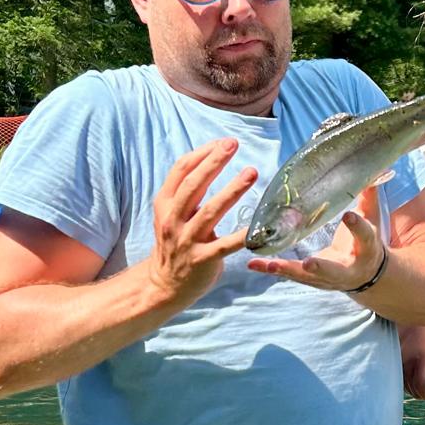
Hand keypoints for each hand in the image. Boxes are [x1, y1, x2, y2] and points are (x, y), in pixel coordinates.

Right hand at [145, 140, 256, 307]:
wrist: (164, 283)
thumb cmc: (174, 242)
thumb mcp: (171, 213)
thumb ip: (187, 192)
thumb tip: (212, 161)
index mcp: (165, 204)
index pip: (181, 171)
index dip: (201, 154)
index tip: (222, 142)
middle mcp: (173, 219)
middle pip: (193, 185)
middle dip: (213, 162)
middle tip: (233, 145)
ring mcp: (187, 240)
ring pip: (210, 211)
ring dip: (232, 190)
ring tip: (251, 172)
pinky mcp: (203, 259)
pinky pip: (225, 245)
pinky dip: (243, 236)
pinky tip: (260, 228)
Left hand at [246, 185, 384, 292]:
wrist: (366, 276)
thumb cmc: (366, 242)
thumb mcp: (372, 220)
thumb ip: (368, 197)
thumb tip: (373, 169)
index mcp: (366, 250)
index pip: (364, 237)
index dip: (358, 226)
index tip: (348, 215)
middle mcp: (346, 269)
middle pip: (333, 269)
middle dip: (319, 267)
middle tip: (308, 263)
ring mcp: (327, 278)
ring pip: (306, 276)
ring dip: (285, 270)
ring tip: (267, 264)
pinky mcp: (311, 279)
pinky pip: (291, 274)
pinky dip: (271, 269)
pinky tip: (254, 264)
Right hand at [400, 326, 424, 398]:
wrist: (414, 333)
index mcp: (424, 359)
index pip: (421, 383)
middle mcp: (409, 363)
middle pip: (413, 388)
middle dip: (422, 393)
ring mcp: (400, 365)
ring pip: (406, 388)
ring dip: (415, 390)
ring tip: (423, 382)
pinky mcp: (395, 367)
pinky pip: (402, 383)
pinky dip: (409, 386)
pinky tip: (414, 379)